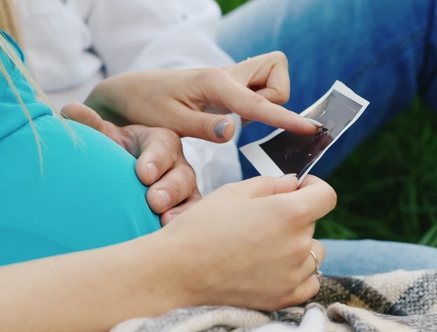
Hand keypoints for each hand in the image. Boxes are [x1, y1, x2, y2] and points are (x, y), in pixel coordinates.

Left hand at [62, 103, 200, 224]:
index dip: (155, 159)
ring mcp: (183, 189)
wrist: (114, 176)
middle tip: (154, 201)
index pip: (163, 145)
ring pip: (191, 198)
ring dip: (180, 210)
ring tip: (165, 221)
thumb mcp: (103, 137)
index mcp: (159, 140)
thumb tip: (72, 110)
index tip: (142, 174)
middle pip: (182, 174)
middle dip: (170, 188)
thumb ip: (91, 125)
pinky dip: (182, 223)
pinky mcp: (183, 210)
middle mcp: (176, 164)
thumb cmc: (112, 152)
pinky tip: (166, 232)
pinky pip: (189, 217)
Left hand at [84, 51, 317, 142]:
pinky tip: (228, 117)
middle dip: (274, 98)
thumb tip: (234, 130)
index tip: (310, 129)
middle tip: (244, 118)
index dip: (285, 118)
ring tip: (231, 118)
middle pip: (276, 74)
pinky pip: (256, 89)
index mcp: (214, 83)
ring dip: (264, 101)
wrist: (130, 93)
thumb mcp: (169, 122)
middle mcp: (226, 75)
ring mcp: (227, 79)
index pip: (258, 102)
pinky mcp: (226, 87)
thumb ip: (204, 127)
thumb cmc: (147, 106)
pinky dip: (254, 103)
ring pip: (270, 79)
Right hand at [162, 175, 335, 310]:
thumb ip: (270, 184)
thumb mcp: (232, 192)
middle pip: (312, 224)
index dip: (314, 187)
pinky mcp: (284, 297)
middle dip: (294, 217)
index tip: (300, 189)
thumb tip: (293, 184)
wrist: (176, 270)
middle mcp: (297, 245)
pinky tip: (269, 267)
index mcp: (288, 213)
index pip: (326, 196)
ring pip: (311, 253)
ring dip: (295, 246)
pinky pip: (308, 281)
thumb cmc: (200, 227)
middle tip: (259, 221)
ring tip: (260, 246)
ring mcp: (293, 275)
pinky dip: (296, 273)